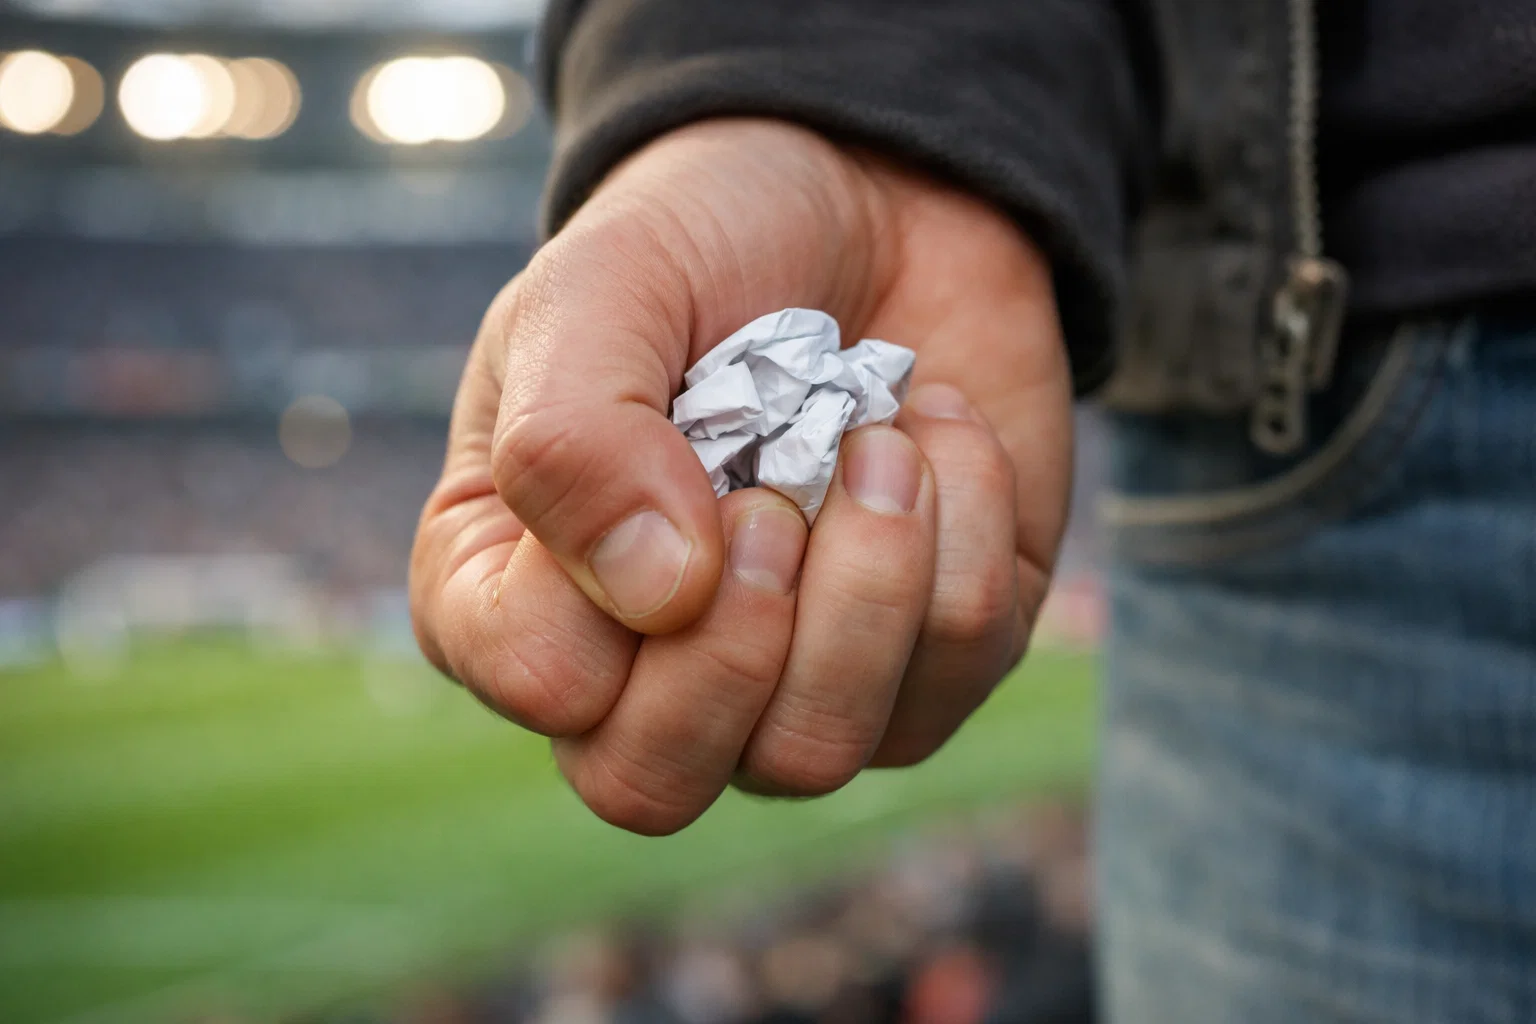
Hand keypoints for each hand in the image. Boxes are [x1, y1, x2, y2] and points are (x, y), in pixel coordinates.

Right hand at [410, 119, 1072, 833]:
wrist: (876, 195)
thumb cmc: (706, 243)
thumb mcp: (602, 290)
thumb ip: (573, 434)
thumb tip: (663, 596)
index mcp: (520, 586)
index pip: (537, 683)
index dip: (607, 589)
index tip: (680, 444)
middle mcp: (645, 668)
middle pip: (654, 785)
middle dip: (738, 636)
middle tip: (777, 489)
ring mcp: (789, 682)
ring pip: (811, 756)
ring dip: (867, 576)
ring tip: (876, 440)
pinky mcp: (926, 662)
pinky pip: (955, 664)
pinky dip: (963, 522)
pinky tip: (935, 436)